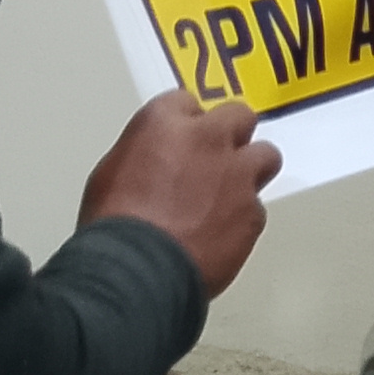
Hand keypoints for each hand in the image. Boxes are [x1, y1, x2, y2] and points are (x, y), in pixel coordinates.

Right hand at [79, 88, 281, 296]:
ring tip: (232, 193)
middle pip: (238, 115)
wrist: (138, 272)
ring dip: (250, 169)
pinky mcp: (253, 212)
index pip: (186, 102)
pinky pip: (257, 207)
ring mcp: (237, 174)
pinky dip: (244, 218)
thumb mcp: (109, 175)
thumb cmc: (115, 230)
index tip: (185, 137)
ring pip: (264, 156)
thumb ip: (144, 154)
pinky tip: (223, 232)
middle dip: (230, 134)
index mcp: (163, 123)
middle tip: (218, 157)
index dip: (186, 123)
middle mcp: (207, 139)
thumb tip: (153, 164)